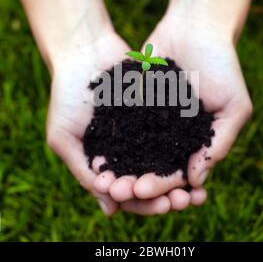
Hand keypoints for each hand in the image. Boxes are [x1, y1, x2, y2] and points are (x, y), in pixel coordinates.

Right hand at [46, 30, 198, 215]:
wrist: (83, 52)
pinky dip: (186, 146)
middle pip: (151, 181)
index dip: (145, 203)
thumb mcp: (64, 138)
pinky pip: (173, 133)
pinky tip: (199, 155)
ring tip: (197, 188)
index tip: (163, 206)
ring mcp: (142, 131)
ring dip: (180, 177)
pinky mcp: (156, 112)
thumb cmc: (66, 96)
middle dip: (168, 193)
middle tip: (185, 201)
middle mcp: (125, 150)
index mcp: (104, 162)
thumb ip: (83, 172)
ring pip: (165, 161)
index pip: (127, 192)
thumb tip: (111, 210)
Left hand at [124, 13, 252, 198]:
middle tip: (122, 192)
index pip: (180, 174)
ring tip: (106, 183)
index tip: (153, 196)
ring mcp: (150, 121)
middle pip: (151, 168)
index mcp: (194, 143)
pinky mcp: (133, 105)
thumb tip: (197, 182)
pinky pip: (119, 127)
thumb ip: (219, 143)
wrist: (196, 27)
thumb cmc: (223, 66)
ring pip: (132, 153)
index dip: (167, 188)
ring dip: (120, 170)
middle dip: (138, 183)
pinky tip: (97, 156)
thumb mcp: (233, 106)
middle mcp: (170, 137)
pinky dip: (109, 143)